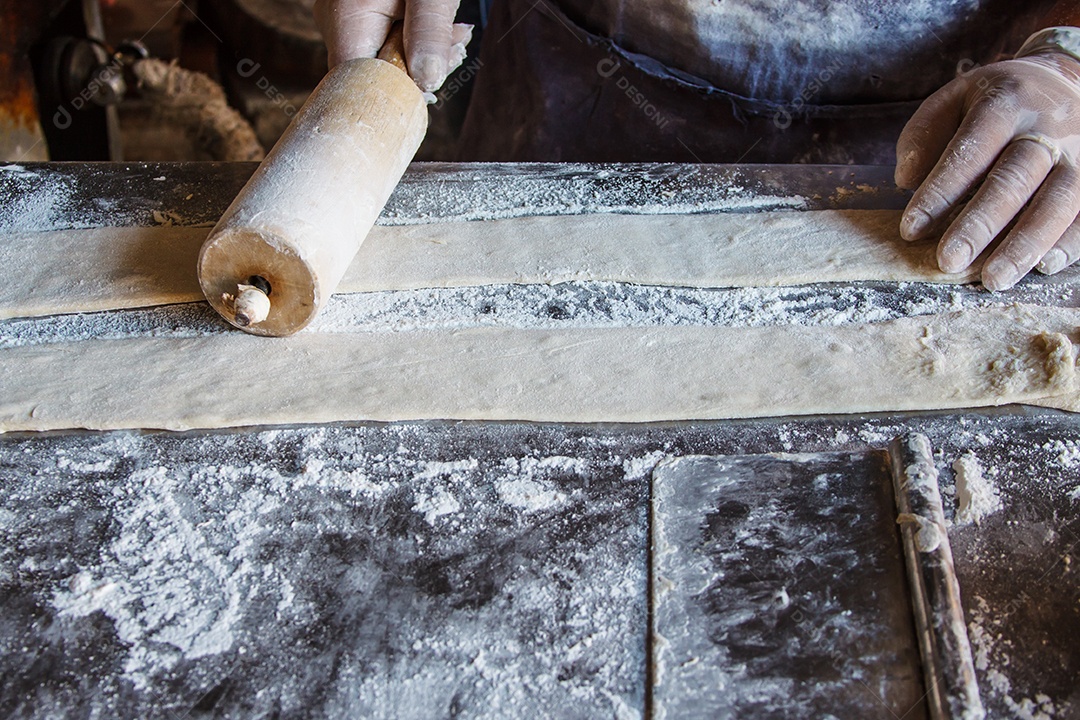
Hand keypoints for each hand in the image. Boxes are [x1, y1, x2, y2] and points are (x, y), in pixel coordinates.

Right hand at [313, 0, 471, 91]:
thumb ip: (429, 33)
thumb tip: (428, 83)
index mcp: (347, 19)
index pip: (358, 84)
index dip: (395, 95)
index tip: (432, 91)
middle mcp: (337, 22)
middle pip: (373, 74)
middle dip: (418, 72)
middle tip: (456, 49)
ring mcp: (346, 19)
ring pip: (383, 59)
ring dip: (423, 55)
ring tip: (455, 35)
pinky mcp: (360, 15)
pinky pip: (385, 42)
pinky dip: (415, 41)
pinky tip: (441, 30)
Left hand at [895, 52, 1079, 289]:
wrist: (1070, 83)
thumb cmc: (999, 102)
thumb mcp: (955, 100)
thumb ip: (924, 135)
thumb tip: (906, 180)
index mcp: (1006, 103)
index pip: (970, 151)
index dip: (939, 192)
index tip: (911, 229)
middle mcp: (1050, 127)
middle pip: (1015, 179)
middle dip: (980, 225)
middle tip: (948, 261)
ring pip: (1059, 200)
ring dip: (1025, 244)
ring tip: (993, 280)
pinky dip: (1070, 242)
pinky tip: (1044, 267)